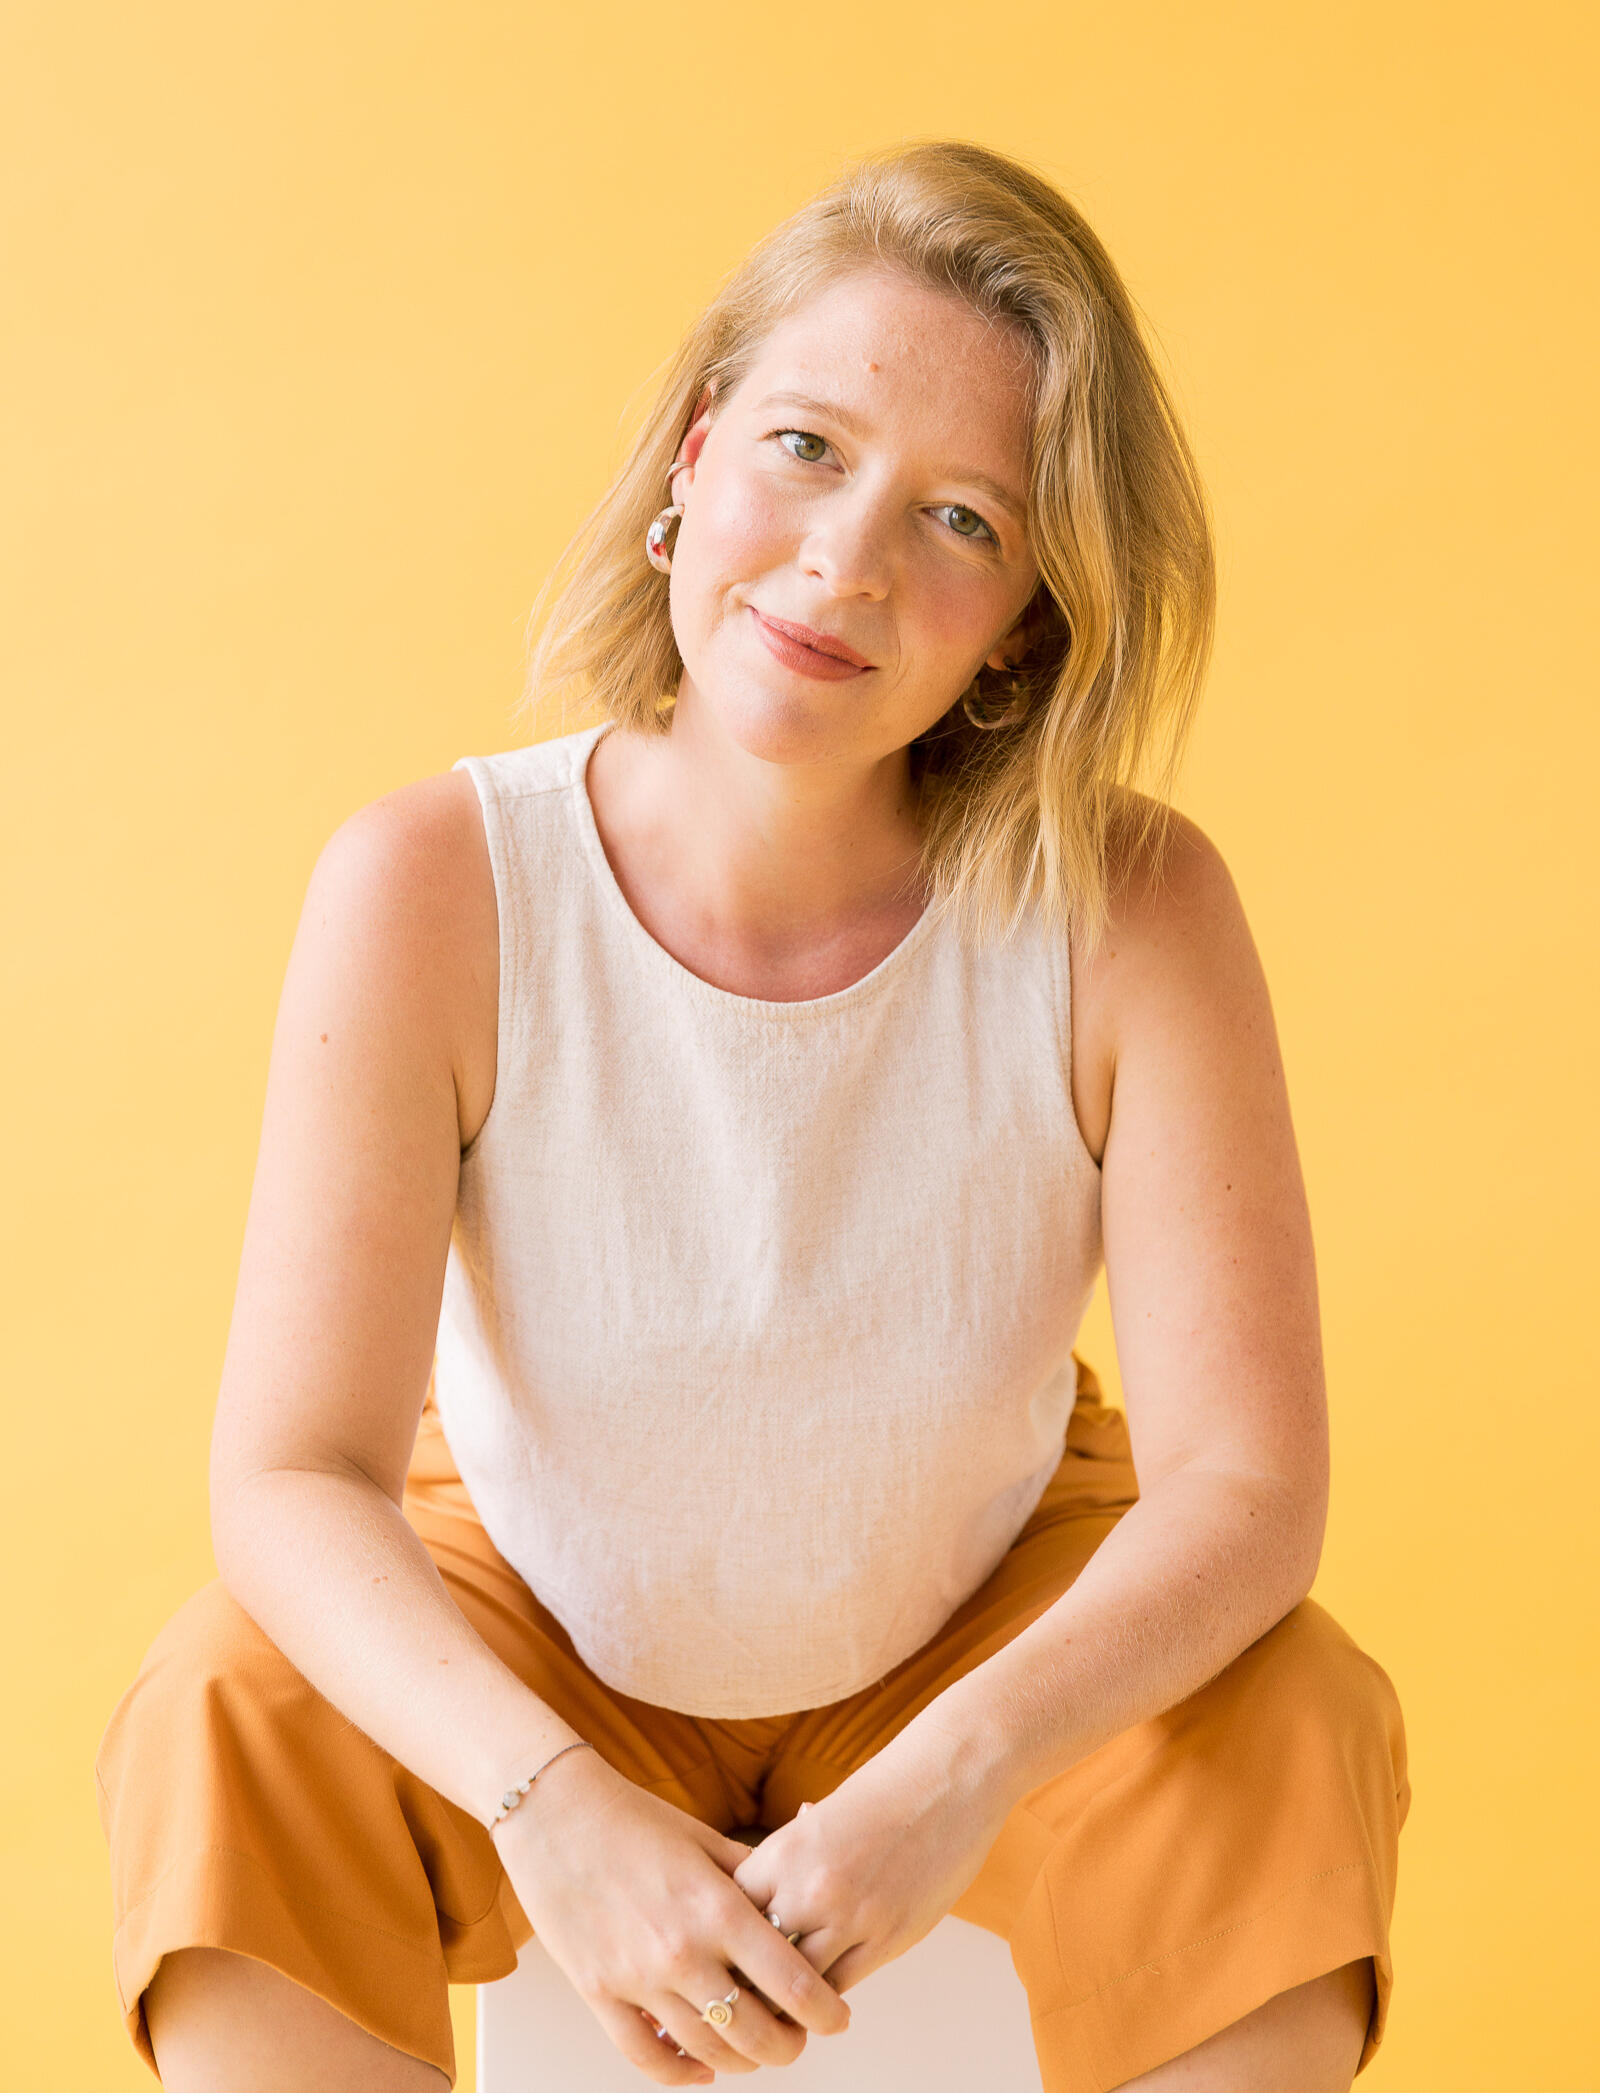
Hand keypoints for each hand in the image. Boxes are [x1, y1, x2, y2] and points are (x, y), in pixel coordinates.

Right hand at [490, 1747, 851, 2083]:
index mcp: (716, 1907)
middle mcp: (682, 1950)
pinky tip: (702, 2068)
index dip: (824, 2010)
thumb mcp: (704, 1839)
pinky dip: (680, 2074)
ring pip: (706, 2051)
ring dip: (741, 2061)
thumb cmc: (633, 1818)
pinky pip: (645, 2058)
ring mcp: (637, 1977)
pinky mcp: (598, 1993)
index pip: (790, 1981)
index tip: (838, 2018)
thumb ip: (750, 1877)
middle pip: (754, 2032)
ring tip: (755, 2051)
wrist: (554, 1812)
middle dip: (788, 2046)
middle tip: (798, 2040)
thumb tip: (790, 1904)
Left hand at [730, 1719, 1018, 1995]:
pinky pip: (841, 1986)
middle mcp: (809, 1887)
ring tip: (779, 2002)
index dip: (728, 1931)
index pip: (732, 1910)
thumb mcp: (824, 1816)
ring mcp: (851, 1917)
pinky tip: (821, 1995)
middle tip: (744, 1989)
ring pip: (797, 1983)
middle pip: (756, 1954)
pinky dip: (826, 1993)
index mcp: (785, 1849)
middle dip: (748, 1973)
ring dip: (788, 1993)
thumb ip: (795, 1851)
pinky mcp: (889, 1939)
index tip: (728, 1946)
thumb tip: (772, 1869)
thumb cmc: (888, 1788)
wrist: (951, 1777)